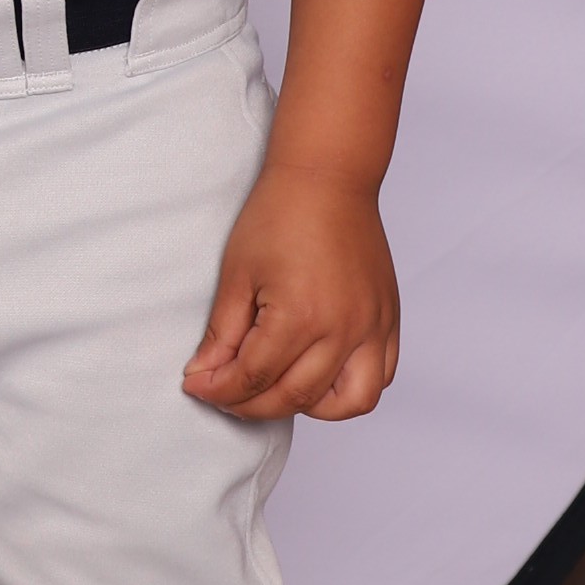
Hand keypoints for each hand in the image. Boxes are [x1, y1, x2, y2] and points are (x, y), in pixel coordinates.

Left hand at [184, 160, 400, 421]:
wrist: (327, 177)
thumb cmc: (279, 214)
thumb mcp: (238, 273)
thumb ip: (222, 333)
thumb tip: (203, 375)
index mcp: (301, 316)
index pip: (254, 377)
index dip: (219, 389)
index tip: (196, 386)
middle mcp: (343, 329)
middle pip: (294, 397)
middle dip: (251, 404)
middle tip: (224, 393)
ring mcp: (372, 327)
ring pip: (349, 402)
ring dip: (308, 407)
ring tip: (276, 388)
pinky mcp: (388, 319)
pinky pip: (380, 377)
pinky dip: (350, 389)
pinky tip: (318, 375)